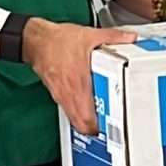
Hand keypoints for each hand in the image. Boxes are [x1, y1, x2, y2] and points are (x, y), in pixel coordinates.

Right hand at [25, 17, 136, 136]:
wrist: (36, 41)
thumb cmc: (57, 41)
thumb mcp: (89, 36)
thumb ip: (112, 37)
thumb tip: (129, 38)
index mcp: (79, 84)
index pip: (88, 118)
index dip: (101, 126)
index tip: (113, 126)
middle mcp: (69, 93)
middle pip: (81, 124)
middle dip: (94, 129)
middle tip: (108, 125)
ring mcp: (61, 95)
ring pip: (73, 119)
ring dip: (85, 122)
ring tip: (99, 118)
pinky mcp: (56, 92)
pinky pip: (67, 109)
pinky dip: (76, 113)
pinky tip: (85, 105)